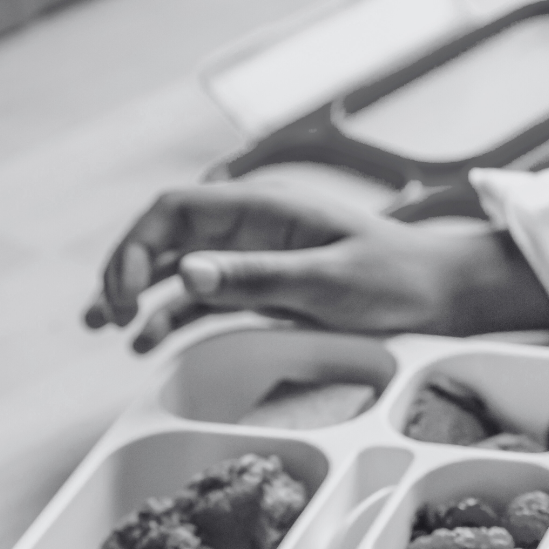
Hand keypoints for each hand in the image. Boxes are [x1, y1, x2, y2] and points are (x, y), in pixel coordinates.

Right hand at [85, 182, 548, 351]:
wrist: (443, 294)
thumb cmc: (395, 280)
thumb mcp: (325, 281)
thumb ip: (256, 275)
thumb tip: (186, 272)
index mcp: (265, 207)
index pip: (176, 208)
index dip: (137, 244)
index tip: (125, 292)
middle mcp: (253, 226)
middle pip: (167, 235)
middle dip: (126, 268)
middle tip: (106, 316)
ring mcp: (257, 256)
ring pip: (179, 267)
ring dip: (139, 293)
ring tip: (106, 327)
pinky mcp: (267, 287)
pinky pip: (208, 297)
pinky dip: (174, 315)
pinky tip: (146, 342)